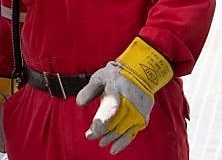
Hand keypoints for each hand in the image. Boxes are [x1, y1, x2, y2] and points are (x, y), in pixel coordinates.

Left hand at [75, 37, 173, 154]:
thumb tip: (78, 103)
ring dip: (110, 138)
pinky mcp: (142, 118)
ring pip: (122, 131)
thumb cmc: (117, 75)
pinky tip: (113, 149)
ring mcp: (138, 112)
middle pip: (114, 123)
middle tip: (89, 136)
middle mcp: (130, 103)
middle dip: (100, 132)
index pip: (110, 109)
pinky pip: (131, 134)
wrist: (143, 73)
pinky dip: (122, 142)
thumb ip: (89, 90)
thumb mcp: (100, 76)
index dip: (102, 121)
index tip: (93, 130)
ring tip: (100, 143)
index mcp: (117, 91)